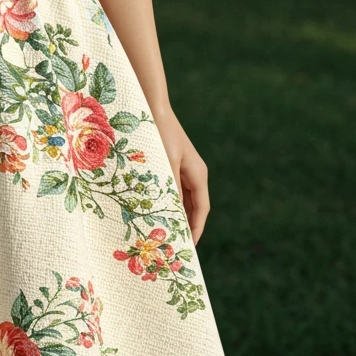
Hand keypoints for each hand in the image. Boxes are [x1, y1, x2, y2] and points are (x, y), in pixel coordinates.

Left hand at [152, 108, 209, 244]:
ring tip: (165, 234)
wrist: (153, 108)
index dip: (196, 228)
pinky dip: (167, 202)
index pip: (201, 209)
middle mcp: (193, 174)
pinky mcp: (171, 165)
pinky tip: (155, 212)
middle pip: (193, 207)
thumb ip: (170, 186)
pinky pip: (172, 190)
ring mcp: (183, 170)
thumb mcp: (166, 162)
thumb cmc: (161, 134)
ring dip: (175, 215)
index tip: (189, 246)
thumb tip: (170, 211)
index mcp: (198, 174)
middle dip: (186, 226)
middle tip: (175, 246)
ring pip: (182, 200)